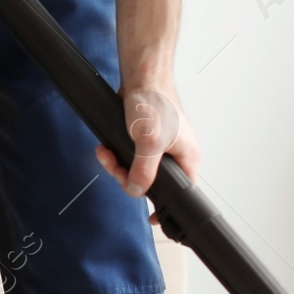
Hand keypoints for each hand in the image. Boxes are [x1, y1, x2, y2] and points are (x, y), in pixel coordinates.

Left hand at [94, 85, 199, 217]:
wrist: (142, 75)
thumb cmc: (154, 100)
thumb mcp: (148, 143)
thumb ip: (143, 173)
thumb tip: (138, 192)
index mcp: (187, 159)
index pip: (182, 194)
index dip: (165, 208)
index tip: (152, 218)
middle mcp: (177, 155)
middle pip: (151, 183)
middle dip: (127, 178)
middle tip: (114, 167)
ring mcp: (161, 147)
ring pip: (137, 170)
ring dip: (117, 165)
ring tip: (105, 154)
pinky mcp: (146, 139)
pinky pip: (130, 157)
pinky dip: (116, 154)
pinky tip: (106, 148)